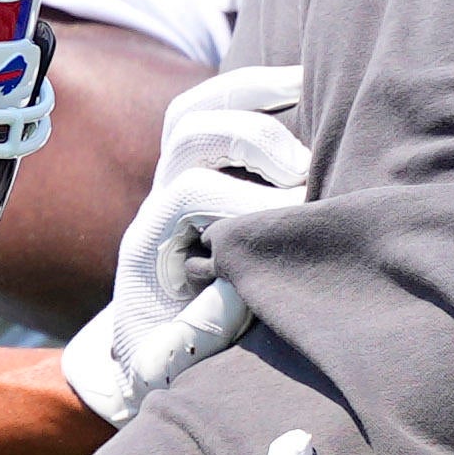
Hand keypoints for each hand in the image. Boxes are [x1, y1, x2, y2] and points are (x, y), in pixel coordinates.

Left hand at [63, 60, 305, 426]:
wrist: (146, 352)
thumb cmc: (164, 365)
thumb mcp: (162, 372)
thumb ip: (191, 343)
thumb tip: (233, 291)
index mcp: (147, 247)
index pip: (188, 195)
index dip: (244, 203)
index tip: (295, 220)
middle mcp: (155, 202)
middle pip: (188, 134)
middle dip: (252, 140)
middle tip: (305, 172)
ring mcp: (174, 180)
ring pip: (196, 109)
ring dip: (253, 92)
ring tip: (308, 87)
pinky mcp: (200, 170)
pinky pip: (213, 107)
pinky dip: (255, 88)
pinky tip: (301, 82)